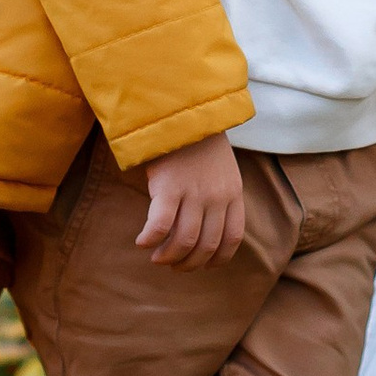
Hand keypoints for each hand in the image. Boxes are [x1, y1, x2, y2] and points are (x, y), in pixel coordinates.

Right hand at [137, 134, 246, 267]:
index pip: (232, 238)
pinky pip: (160, 226)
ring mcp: (194, 193)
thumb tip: (205, 229)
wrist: (181, 110)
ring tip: (157, 257)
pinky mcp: (169, 187)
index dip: (217, 258)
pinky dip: (150, 239)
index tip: (203, 265)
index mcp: (233, 192)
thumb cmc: (198, 141)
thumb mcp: (222, 169)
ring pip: (184, 242)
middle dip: (189, 263)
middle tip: (174, 264)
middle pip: (206, 246)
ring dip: (168, 257)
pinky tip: (141, 242)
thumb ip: (219, 196)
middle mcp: (217, 197)